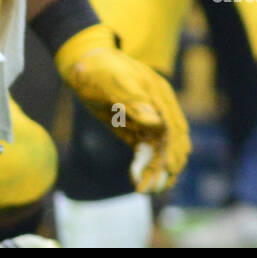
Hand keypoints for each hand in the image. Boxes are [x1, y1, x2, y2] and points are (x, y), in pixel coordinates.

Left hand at [55, 24, 190, 193]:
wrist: (83, 67)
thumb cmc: (99, 70)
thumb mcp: (112, 82)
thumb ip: (132, 101)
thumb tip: (156, 122)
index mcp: (159, 93)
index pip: (173, 125)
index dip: (173, 148)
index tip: (170, 168)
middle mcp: (159, 108)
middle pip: (172, 142)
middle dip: (166, 166)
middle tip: (155, 187)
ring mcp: (149, 121)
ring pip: (160, 151)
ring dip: (156, 171)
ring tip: (145, 190)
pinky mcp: (137, 130)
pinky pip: (145, 152)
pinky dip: (144, 167)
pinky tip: (137, 180)